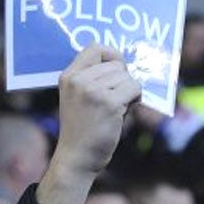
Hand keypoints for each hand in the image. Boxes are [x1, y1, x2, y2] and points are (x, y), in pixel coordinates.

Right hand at [54, 45, 140, 177]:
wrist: (77, 156)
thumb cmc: (82, 129)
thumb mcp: (77, 97)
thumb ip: (93, 79)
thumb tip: (124, 64)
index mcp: (68, 76)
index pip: (95, 47)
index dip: (112, 55)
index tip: (116, 70)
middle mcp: (78, 80)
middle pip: (116, 64)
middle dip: (122, 80)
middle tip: (115, 98)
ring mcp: (92, 90)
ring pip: (127, 77)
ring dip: (129, 91)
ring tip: (117, 108)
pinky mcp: (108, 103)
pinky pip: (134, 88)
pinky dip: (136, 99)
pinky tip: (125, 110)